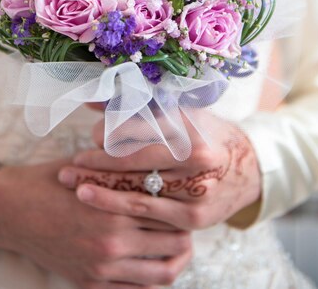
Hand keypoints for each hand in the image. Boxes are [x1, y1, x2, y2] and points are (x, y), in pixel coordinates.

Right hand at [0, 159, 191, 287]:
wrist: (12, 210)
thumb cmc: (51, 181)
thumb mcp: (90, 169)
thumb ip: (124, 171)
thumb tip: (157, 163)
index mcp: (115, 210)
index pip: (170, 213)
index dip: (185, 205)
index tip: (191, 197)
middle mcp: (113, 244)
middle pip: (174, 244)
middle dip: (185, 231)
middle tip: (187, 221)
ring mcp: (102, 269)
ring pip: (162, 274)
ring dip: (176, 259)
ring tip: (177, 245)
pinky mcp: (90, 284)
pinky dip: (152, 280)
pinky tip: (154, 263)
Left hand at [58, 120, 260, 231]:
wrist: (247, 169)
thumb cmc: (204, 134)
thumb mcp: (177, 111)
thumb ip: (134, 105)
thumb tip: (91, 98)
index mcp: (190, 128)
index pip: (137, 132)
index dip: (107, 135)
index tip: (91, 136)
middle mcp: (195, 161)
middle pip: (132, 164)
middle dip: (96, 166)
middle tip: (70, 167)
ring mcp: (196, 192)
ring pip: (136, 193)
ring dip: (102, 191)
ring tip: (75, 187)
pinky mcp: (194, 219)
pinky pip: (148, 214)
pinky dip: (121, 208)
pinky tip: (99, 204)